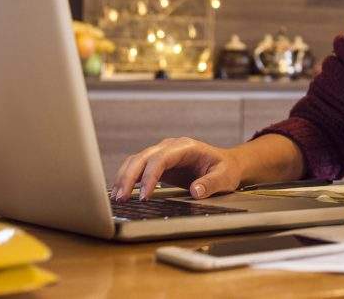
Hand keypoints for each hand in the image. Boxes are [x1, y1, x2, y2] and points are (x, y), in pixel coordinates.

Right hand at [110, 137, 242, 201]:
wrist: (226, 164)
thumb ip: (211, 183)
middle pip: (143, 157)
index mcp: (186, 146)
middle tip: (121, 198)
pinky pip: (138, 167)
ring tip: (117, 197)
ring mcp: (162, 153)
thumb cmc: (225, 169)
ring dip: (124, 177)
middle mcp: (171, 146)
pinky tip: (120, 192)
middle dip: (129, 177)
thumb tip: (196, 191)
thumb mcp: (225, 177)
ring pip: (136, 160)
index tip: (145, 195)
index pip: (161, 158)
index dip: (150, 176)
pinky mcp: (158, 164)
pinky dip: (127, 178)